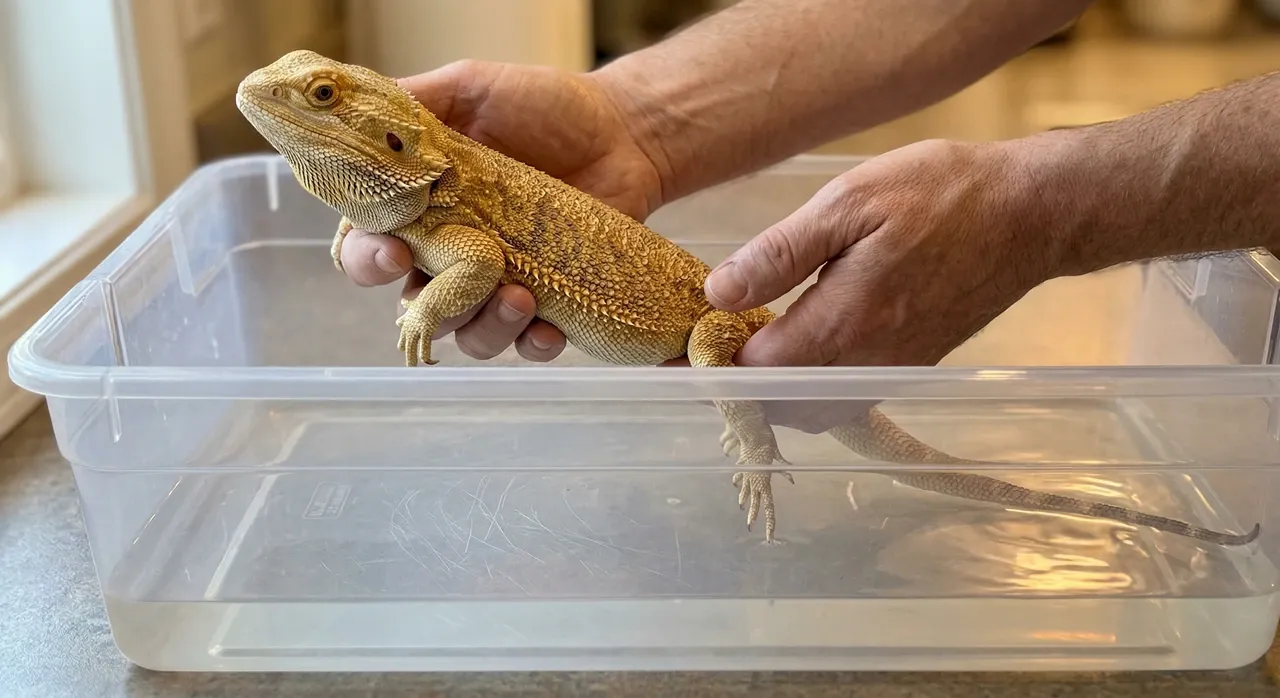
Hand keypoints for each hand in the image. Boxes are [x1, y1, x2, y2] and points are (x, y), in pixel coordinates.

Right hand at [338, 60, 663, 361]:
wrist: (623, 130)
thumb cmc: (544, 106)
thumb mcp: (471, 88)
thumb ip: (413, 103)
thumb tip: (355, 112)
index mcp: (417, 208)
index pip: (365, 246)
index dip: (367, 259)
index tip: (394, 252)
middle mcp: (449, 254)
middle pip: (412, 307)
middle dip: (427, 309)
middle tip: (460, 282)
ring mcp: (497, 283)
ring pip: (467, 334)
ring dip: (484, 326)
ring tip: (519, 297)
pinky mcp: (548, 301)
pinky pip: (527, 344)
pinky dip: (532, 344)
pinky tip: (548, 329)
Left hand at [700, 138, 1060, 431]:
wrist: (1030, 213)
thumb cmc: (942, 194)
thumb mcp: (850, 202)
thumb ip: (780, 253)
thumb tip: (718, 293)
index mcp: (844, 323)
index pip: (755, 371)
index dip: (712, 362)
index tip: (685, 344)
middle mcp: (868, 362)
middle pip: (780, 406)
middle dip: (739, 385)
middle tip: (710, 346)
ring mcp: (893, 370)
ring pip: (814, 411)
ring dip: (775, 391)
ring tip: (750, 344)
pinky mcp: (912, 366)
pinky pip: (846, 399)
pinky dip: (811, 388)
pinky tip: (800, 345)